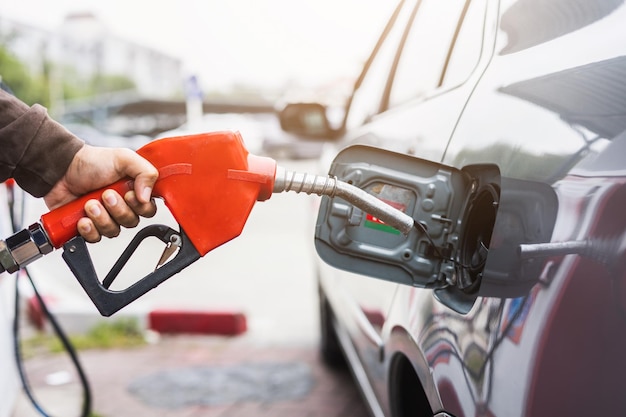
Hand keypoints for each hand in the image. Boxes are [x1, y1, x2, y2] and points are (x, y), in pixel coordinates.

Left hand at [44, 144, 158, 241]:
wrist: (61, 170)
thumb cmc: (92, 163)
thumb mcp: (124, 158)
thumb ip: (145, 172)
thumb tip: (147, 197)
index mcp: (134, 191)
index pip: (148, 210)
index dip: (140, 206)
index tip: (128, 194)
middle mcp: (122, 207)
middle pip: (131, 222)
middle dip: (117, 209)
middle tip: (105, 195)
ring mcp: (105, 218)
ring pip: (113, 231)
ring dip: (101, 218)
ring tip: (89, 204)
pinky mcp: (89, 227)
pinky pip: (96, 238)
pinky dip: (89, 229)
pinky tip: (82, 218)